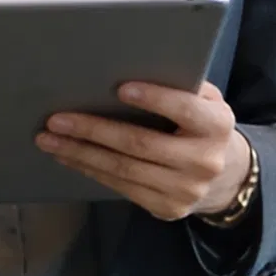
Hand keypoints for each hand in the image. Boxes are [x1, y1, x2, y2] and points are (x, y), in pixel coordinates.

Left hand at [36, 81, 251, 222]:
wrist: (225, 175)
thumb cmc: (201, 124)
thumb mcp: (205, 100)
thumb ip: (181, 86)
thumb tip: (130, 67)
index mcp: (217, 125)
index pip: (184, 109)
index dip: (154, 99)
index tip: (119, 88)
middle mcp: (205, 161)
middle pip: (140, 144)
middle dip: (94, 130)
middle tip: (57, 119)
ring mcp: (185, 190)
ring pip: (123, 170)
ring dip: (81, 154)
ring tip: (50, 140)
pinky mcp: (167, 209)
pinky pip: (121, 187)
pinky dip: (91, 170)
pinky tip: (69, 157)